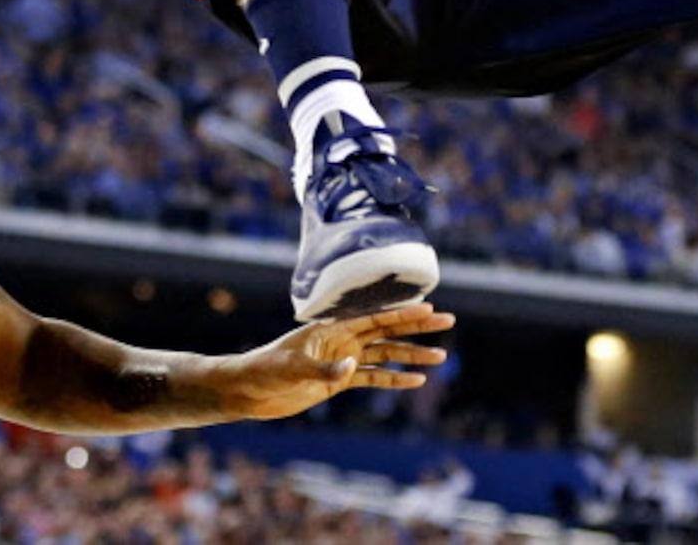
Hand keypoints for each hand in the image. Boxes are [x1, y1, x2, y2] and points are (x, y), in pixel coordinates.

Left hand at [212, 303, 455, 420]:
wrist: (250, 389)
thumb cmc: (266, 369)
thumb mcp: (292, 367)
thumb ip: (323, 369)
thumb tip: (350, 368)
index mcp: (332, 328)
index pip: (374, 318)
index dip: (402, 313)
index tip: (428, 307)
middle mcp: (342, 341)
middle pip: (387, 331)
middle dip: (417, 327)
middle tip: (447, 322)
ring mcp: (342, 361)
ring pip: (385, 355)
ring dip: (411, 356)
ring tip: (440, 356)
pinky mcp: (338, 382)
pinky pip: (372, 378)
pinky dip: (394, 380)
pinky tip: (416, 382)